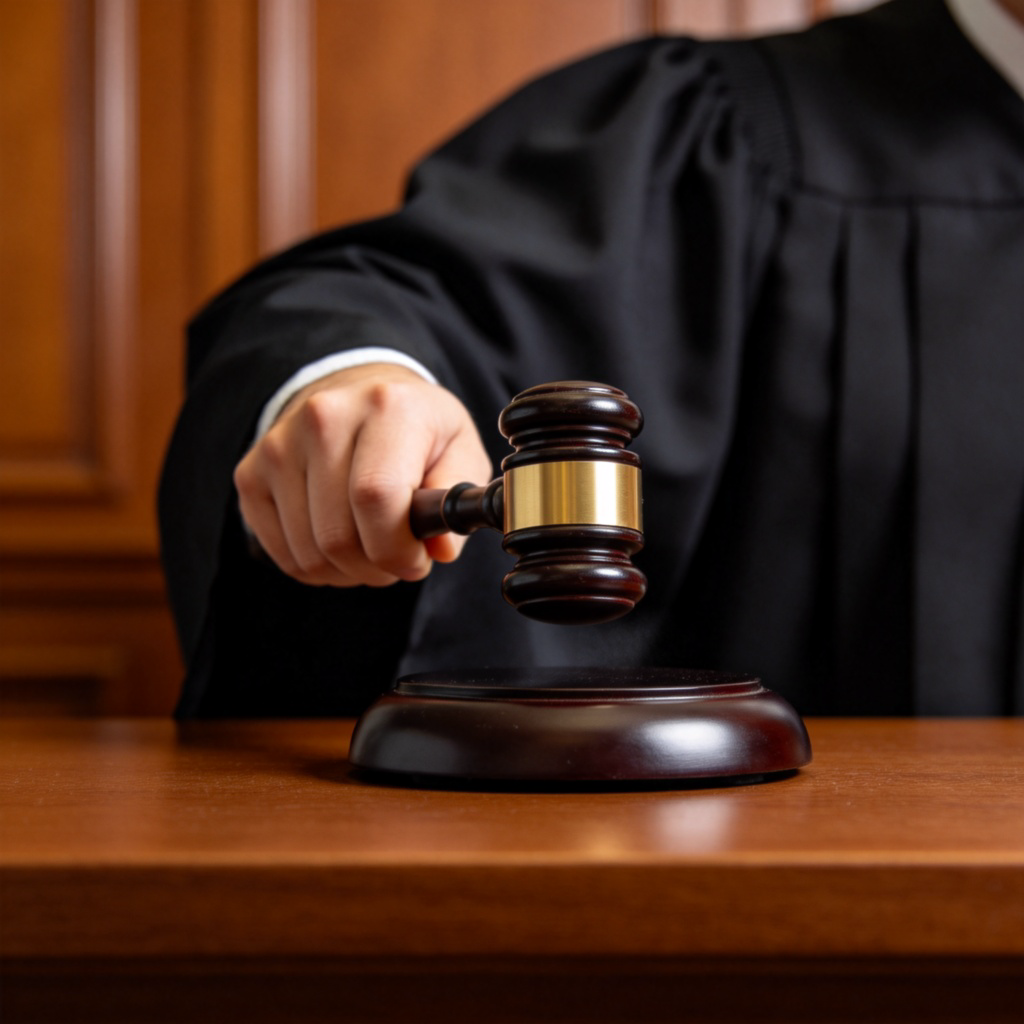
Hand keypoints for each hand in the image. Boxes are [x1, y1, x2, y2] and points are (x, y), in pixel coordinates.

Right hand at [234, 364, 491, 586]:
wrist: (358, 393)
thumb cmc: (417, 431)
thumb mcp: (459, 450)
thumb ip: (456, 498)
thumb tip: (440, 548)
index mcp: (386, 406)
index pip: (376, 497)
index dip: (398, 548)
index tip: (417, 557)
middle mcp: (324, 418)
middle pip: (339, 536)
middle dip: (377, 566)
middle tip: (397, 554)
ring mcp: (280, 445)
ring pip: (310, 554)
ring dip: (348, 570)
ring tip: (370, 544)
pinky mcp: (252, 473)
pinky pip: (283, 554)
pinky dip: (317, 566)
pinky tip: (340, 541)